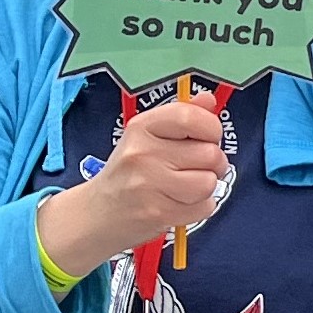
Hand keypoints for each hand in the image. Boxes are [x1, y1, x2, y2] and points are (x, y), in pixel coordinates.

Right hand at [37, 91, 227, 275]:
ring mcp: (149, 184)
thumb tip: (208, 99)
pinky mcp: (158, 213)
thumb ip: (181, 115)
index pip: (190, 117)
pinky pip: (205, 207)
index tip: (210, 136)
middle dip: (213, 163)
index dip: (212, 127)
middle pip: (209, 154)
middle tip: (197, 167)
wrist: (98, 213)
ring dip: (206, 187)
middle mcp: (142, 153)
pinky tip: (180, 202)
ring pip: (209, 183)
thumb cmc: (129, 172)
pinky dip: (200, 207)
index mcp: (142, 127)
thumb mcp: (148, 136)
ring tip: (186, 186)